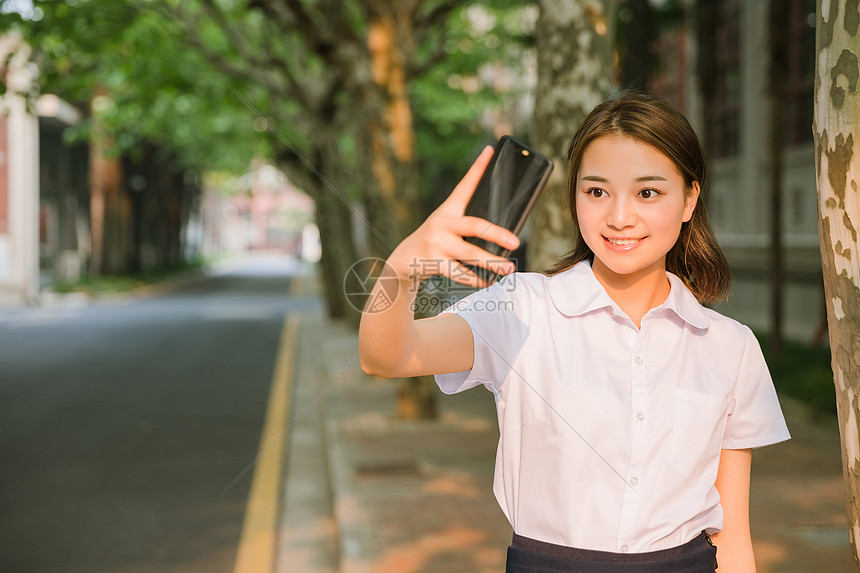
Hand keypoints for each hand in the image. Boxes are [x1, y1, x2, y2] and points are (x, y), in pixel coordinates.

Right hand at [387, 146, 520, 287]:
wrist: (401, 261)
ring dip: (491, 262)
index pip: (465, 185)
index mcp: (448, 210)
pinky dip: (476, 279)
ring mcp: (436, 242)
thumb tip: (504, 238)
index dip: (478, 168)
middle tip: (516, 243)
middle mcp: (441, 223)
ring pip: (470, 253)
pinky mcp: (431, 261)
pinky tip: (488, 281)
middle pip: (475, 226)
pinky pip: (459, 272)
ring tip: (508, 269)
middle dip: (497, 234)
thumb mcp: (446, 228)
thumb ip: (467, 228)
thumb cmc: (433, 243)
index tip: (490, 150)